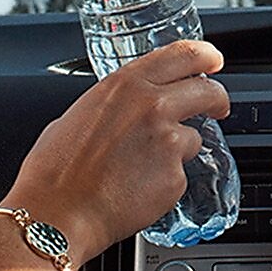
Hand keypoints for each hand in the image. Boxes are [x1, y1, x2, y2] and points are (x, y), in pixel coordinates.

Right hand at [4, 39, 229, 260]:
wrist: (56, 216)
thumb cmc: (55, 171)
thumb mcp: (79, 114)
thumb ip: (112, 104)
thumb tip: (123, 109)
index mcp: (126, 84)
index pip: (184, 54)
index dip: (205, 55)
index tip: (213, 60)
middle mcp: (153, 106)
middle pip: (208, 90)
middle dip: (216, 98)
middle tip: (216, 107)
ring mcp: (169, 142)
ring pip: (193, 137)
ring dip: (178, 149)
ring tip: (142, 167)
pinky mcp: (175, 178)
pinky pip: (180, 174)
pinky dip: (165, 181)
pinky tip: (137, 189)